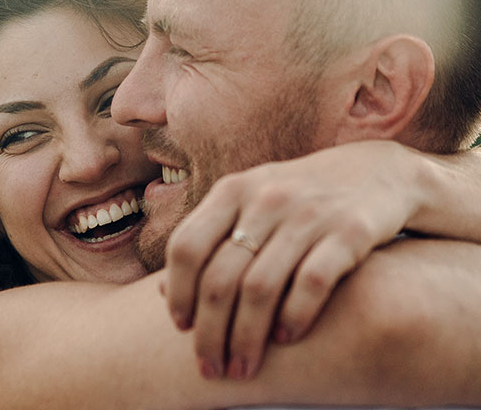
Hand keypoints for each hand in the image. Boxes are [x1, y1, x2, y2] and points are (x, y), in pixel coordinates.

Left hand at [163, 140, 425, 379]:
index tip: (180, 327)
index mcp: (233, 190)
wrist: (380, 172)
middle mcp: (264, 198)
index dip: (177, 291)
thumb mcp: (249, 202)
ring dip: (246, 337)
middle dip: (210, 332)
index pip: (186, 246)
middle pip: (220, 277)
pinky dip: (293, 317)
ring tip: (242, 368)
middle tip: (210, 368)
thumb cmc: (299, 197)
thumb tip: (160, 290)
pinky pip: (311, 284)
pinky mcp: (349, 231)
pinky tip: (285, 340)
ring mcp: (307, 213)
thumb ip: (209, 238)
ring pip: (260, 287)